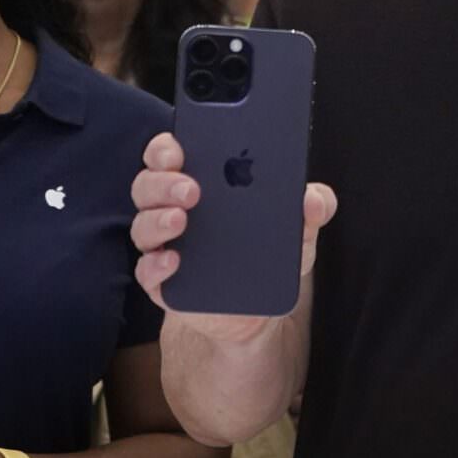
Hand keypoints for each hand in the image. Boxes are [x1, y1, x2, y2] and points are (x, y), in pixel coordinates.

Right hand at [129, 131, 337, 337]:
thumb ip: (311, 208)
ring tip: (182, 219)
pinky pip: (147, 271)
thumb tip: (314, 198)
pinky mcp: (161, 282)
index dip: (167, 146)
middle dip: (164, 181)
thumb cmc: (266, 255)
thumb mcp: (297, 230)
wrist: (254, 312)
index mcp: (201, 183)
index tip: (178, 145)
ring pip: (142, 224)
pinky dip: (155, 265)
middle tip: (192, 188)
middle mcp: (173, 209)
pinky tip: (174, 261)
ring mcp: (164, 246)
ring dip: (157, 219)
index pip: (170, 154)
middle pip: (149, 184)